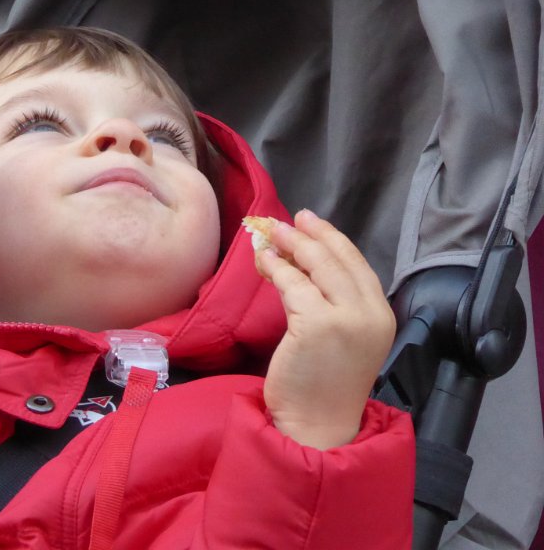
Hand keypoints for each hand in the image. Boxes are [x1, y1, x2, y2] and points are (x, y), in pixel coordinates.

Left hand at [257, 210, 395, 449]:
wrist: (318, 424)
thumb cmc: (325, 383)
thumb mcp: (342, 336)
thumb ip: (333, 302)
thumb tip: (302, 260)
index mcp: (382, 315)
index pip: (357, 263)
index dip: (332, 238)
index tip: (310, 221)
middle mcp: (370, 313)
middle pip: (338, 258)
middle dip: (308, 235)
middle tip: (283, 222)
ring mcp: (346, 318)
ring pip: (315, 265)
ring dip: (289, 245)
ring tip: (268, 236)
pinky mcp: (316, 324)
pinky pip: (292, 284)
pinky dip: (275, 268)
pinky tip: (263, 262)